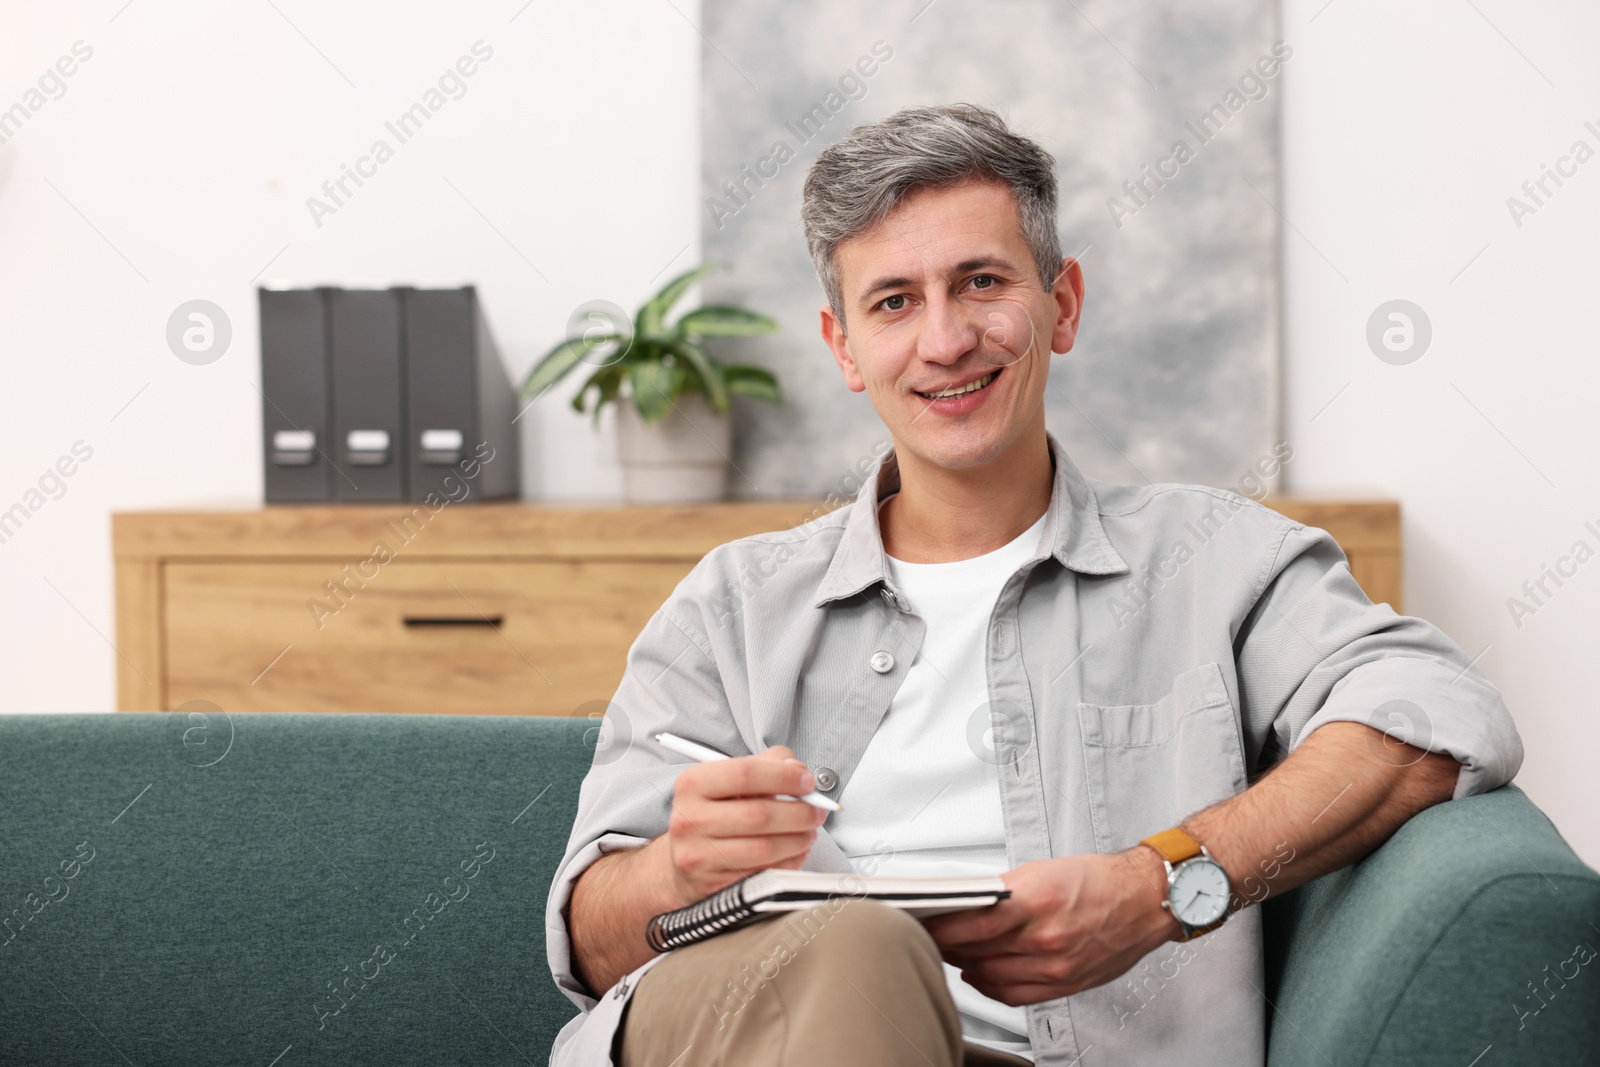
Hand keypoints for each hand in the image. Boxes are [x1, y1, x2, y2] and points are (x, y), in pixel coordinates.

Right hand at [661, 744, 827, 905]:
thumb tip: (798, 770)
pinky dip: (789, 862)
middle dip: (799, 812)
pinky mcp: (713, 886)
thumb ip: (767, 765)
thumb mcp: (730, 780)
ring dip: (798, 840)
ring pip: (764, 849)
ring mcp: (699, 857)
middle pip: (758, 814)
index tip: (807, 781)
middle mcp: (689, 820)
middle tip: (818, 810)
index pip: (745, 774)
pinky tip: (796, 851)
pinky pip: (763, 874)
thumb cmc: (715, 813)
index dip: (784, 776)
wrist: (681, 860)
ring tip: (809, 832)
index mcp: (692, 784)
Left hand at [920, 846, 1181, 1006]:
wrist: (1145, 900)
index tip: (925, 923)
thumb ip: (1002, 894)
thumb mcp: (1041, 871)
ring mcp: (1055, 965)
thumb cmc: (1099, 880)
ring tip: (954, 952)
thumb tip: (968, 906)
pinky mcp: (1064, 983)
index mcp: (1035, 901)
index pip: (970, 922)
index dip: (940, 927)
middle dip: (949, 944)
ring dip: (966, 964)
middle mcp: (1044, 937)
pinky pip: (1014, 994)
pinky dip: (990, 986)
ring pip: (991, 974)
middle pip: (976, 950)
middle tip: (933, 935)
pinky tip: (980, 974)